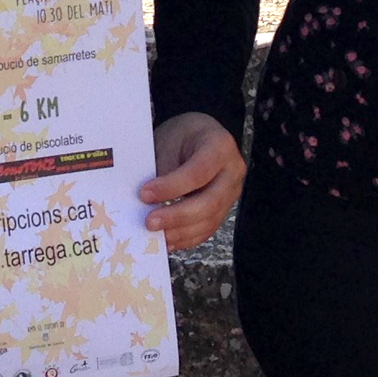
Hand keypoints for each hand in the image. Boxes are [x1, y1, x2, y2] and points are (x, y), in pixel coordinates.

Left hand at [140, 112, 245, 251]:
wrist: (201, 136)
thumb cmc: (183, 135)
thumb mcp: (170, 139)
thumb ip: (162, 168)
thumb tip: (145, 200)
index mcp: (220, 146)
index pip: (197, 173)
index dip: (171, 187)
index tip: (144, 194)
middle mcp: (232, 172)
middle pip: (209, 202)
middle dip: (177, 216)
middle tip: (149, 222)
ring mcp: (231, 194)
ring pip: (209, 220)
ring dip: (180, 232)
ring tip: (155, 235)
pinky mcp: (224, 209)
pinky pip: (208, 229)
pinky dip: (187, 238)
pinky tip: (168, 241)